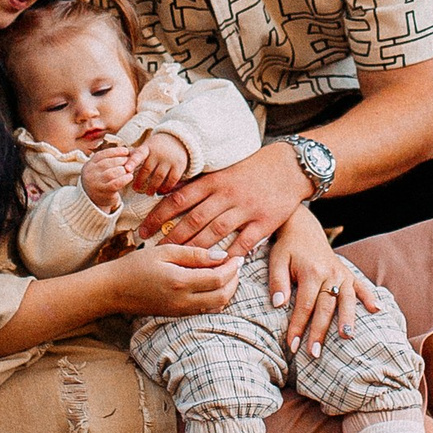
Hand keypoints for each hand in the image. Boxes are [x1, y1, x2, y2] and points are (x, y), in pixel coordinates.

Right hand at [81, 144, 136, 207]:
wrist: (93, 201)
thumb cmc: (101, 182)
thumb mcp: (100, 170)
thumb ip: (109, 160)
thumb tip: (128, 151)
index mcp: (89, 165)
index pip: (102, 154)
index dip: (115, 151)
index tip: (126, 150)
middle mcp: (90, 173)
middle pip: (107, 163)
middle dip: (121, 160)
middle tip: (130, 161)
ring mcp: (96, 183)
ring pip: (112, 173)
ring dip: (123, 170)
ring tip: (129, 170)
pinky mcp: (103, 192)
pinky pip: (116, 183)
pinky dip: (124, 179)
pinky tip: (130, 177)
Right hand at [109, 237, 245, 319]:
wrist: (113, 290)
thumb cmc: (136, 266)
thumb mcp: (164, 251)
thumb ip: (194, 254)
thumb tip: (221, 256)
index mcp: (180, 282)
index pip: (218, 278)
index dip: (232, 267)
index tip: (237, 256)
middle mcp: (183, 301)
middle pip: (222, 296)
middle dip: (235, 280)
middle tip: (236, 265)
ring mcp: (181, 311)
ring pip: (217, 306)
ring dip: (228, 290)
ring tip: (228, 273)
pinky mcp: (178, 315)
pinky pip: (206, 310)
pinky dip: (217, 298)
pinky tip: (214, 284)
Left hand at [131, 130, 193, 192]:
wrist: (179, 140)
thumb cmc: (157, 147)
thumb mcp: (147, 147)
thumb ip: (136, 156)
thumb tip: (122, 168)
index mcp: (147, 147)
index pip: (138, 154)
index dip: (132, 162)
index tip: (126, 169)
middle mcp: (158, 153)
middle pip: (147, 169)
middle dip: (140, 181)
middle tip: (136, 189)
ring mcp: (169, 159)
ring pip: (159, 176)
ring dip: (152, 187)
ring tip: (148, 193)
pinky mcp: (179, 165)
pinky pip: (171, 179)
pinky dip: (165, 187)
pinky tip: (161, 191)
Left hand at [139, 142, 307, 257]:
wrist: (289, 166)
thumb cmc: (253, 169)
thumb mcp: (224, 171)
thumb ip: (201, 186)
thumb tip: (171, 195)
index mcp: (214, 181)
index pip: (179, 199)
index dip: (158, 216)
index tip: (143, 230)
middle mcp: (227, 195)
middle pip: (193, 219)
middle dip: (172, 237)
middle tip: (155, 252)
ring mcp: (246, 209)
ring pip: (215, 232)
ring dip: (195, 248)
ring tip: (179, 262)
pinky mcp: (264, 222)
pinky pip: (244, 242)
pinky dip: (230, 255)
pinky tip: (216, 266)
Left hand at [267, 208, 364, 355]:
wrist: (302, 228)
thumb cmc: (287, 248)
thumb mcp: (276, 261)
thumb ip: (278, 282)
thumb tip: (279, 305)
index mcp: (311, 271)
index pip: (304, 305)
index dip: (298, 326)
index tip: (293, 345)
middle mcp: (329, 273)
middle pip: (326, 307)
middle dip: (320, 331)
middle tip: (315, 353)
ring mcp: (341, 273)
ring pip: (346, 299)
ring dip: (347, 319)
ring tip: (347, 337)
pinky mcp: (348, 273)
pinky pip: (361, 286)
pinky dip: (369, 297)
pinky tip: (377, 310)